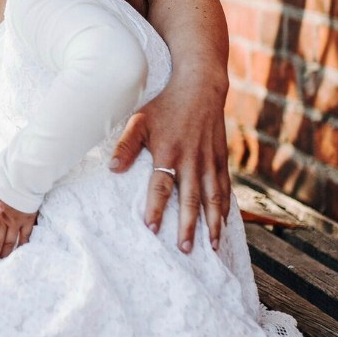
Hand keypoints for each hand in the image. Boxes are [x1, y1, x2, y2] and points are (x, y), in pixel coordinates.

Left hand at [110, 74, 230, 252]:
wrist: (200, 86)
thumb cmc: (165, 105)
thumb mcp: (139, 120)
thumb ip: (125, 145)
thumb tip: (112, 169)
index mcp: (169, 152)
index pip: (161, 186)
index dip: (156, 207)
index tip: (152, 228)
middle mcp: (192, 160)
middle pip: (190, 199)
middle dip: (188, 226)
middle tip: (185, 250)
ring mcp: (209, 161)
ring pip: (213, 198)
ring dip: (212, 223)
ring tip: (212, 246)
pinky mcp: (221, 159)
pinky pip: (225, 187)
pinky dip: (225, 207)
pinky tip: (223, 224)